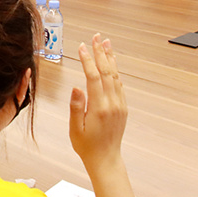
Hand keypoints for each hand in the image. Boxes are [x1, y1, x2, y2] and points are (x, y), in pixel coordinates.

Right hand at [69, 35, 127, 171]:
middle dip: (101, 53)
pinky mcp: (122, 108)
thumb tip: (77, 86)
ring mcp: (119, 105)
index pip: (93, 77)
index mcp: (99, 107)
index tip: (82, 47)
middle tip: (97, 37)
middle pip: (107, 72)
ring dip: (110, 59)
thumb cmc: (86, 145)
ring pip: (115, 76)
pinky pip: (119, 85)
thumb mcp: (75, 128)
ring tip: (106, 44)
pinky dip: (115, 71)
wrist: (105, 159)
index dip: (88, 60)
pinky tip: (112, 64)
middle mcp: (112, 104)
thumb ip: (76, 106)